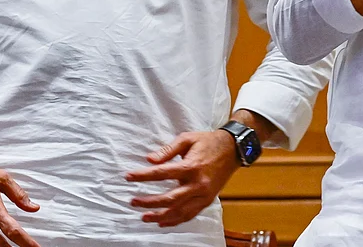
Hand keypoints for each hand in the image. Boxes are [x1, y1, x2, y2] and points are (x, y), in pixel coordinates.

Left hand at [126, 130, 240, 226]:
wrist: (234, 149)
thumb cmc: (209, 141)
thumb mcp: (188, 139)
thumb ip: (168, 150)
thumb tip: (150, 159)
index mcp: (191, 166)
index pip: (161, 174)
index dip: (143, 176)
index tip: (129, 177)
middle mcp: (198, 183)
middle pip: (169, 199)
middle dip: (149, 202)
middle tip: (133, 201)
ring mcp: (204, 194)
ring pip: (179, 211)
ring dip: (160, 216)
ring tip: (145, 217)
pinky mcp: (208, 199)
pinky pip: (190, 214)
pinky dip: (176, 221)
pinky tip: (163, 222)